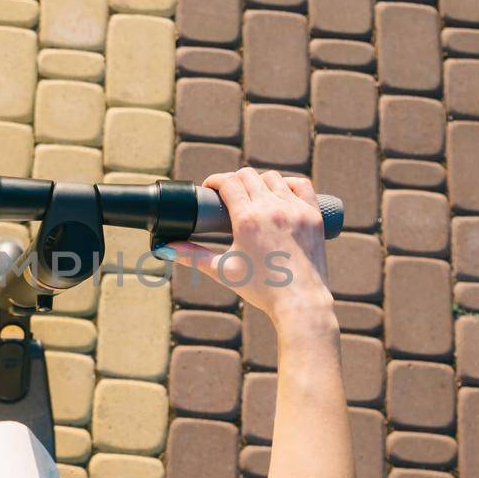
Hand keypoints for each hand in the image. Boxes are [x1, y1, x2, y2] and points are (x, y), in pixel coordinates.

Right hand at [156, 168, 335, 330]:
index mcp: (247, 219)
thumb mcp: (223, 270)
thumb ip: (192, 256)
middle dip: (234, 181)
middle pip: (248, 175)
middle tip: (228, 195)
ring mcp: (295, 210)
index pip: (228, 182)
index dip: (215, 181)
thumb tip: (165, 249)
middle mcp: (272, 208)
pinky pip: (301, 185)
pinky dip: (288, 184)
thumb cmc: (261, 289)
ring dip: (259, 182)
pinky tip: (280, 194)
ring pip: (273, 178)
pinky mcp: (313, 215)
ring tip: (252, 197)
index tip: (210, 189)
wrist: (300, 302)